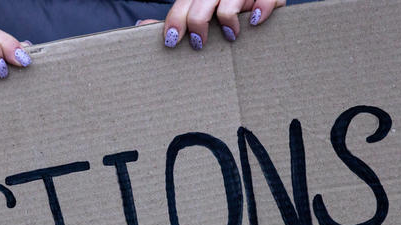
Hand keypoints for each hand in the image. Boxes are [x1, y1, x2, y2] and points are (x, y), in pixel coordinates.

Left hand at [140, 0, 284, 49]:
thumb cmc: (224, 10)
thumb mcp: (197, 11)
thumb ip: (176, 18)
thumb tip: (141, 25)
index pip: (183, 4)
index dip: (176, 21)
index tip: (172, 41)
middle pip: (201, 3)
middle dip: (197, 23)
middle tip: (199, 43)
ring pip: (228, 2)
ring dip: (228, 20)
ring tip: (231, 37)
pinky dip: (259, 10)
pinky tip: (255, 22)